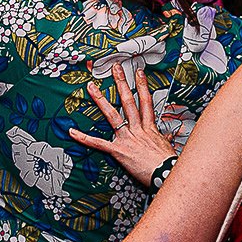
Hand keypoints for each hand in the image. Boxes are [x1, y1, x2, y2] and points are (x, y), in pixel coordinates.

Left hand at [69, 61, 175, 186]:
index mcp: (149, 128)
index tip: (138, 72)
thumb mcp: (168, 147)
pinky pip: (98, 143)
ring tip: (91, 88)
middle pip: (129, 101)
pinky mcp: (119, 150)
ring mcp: (127, 138)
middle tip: (115, 68)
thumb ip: (165, 138)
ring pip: (113, 115)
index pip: (145, 101)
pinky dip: (84, 138)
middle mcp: (138, 129)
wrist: (167, 174)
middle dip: (121, 82)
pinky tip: (72, 132)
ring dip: (101, 100)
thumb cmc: (168, 163)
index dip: (142, 85)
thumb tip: (168, 135)